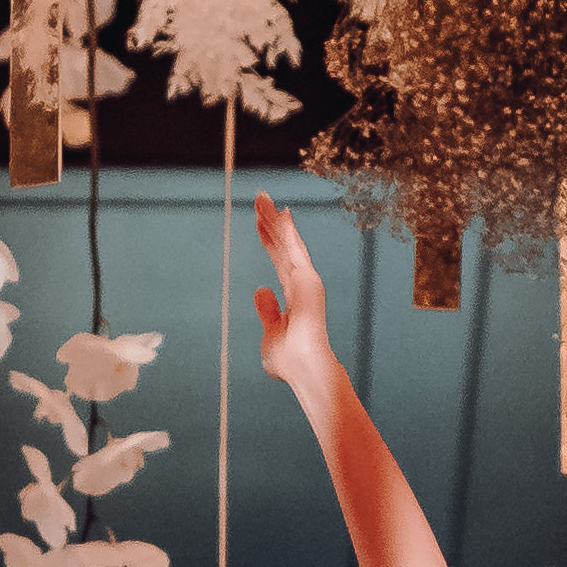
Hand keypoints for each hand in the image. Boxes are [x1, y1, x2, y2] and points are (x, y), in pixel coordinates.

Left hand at [249, 193, 334, 394]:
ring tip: (261, 197)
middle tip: (260, 198)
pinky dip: (286, 229)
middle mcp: (301, 283)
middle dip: (271, 222)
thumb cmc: (288, 360)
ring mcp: (305, 279)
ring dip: (274, 219)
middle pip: (282, 246)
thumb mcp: (270, 332)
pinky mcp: (307, 278)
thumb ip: (267, 310)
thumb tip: (260, 289)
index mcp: (294, 295)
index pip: (279, 261)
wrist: (303, 368)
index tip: (260, 223)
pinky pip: (293, 248)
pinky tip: (278, 211)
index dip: (269, 240)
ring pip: (287, 242)